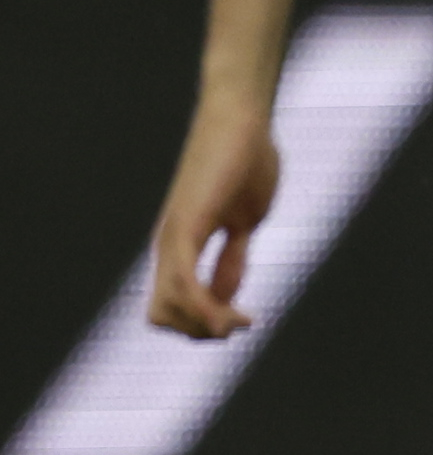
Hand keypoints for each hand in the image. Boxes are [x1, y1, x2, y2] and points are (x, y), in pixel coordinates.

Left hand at [149, 98, 282, 337]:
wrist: (241, 122)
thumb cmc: (246, 163)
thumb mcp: (245, 221)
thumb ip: (232, 258)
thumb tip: (224, 297)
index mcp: (182, 246)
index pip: (173, 306)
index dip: (203, 324)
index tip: (242, 320)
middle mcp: (169, 246)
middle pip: (163, 316)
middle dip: (202, 333)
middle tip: (241, 324)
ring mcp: (173, 237)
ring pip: (169, 306)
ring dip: (205, 325)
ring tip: (242, 322)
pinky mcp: (185, 226)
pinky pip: (182, 281)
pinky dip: (203, 307)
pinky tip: (231, 315)